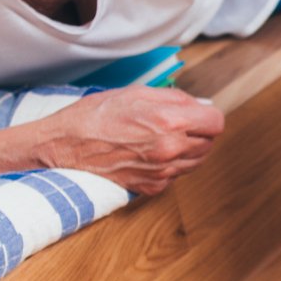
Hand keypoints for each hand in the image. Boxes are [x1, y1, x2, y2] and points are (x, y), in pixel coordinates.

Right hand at [36, 86, 224, 194]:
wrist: (64, 145)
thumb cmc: (96, 115)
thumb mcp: (137, 93)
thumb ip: (175, 99)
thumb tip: (200, 106)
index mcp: (169, 121)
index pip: (215, 123)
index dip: (207, 116)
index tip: (198, 115)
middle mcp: (169, 149)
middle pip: (208, 144)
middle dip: (198, 133)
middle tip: (177, 125)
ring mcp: (161, 172)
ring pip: (195, 162)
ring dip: (187, 150)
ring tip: (162, 138)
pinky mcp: (151, 187)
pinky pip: (175, 176)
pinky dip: (169, 166)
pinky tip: (148, 154)